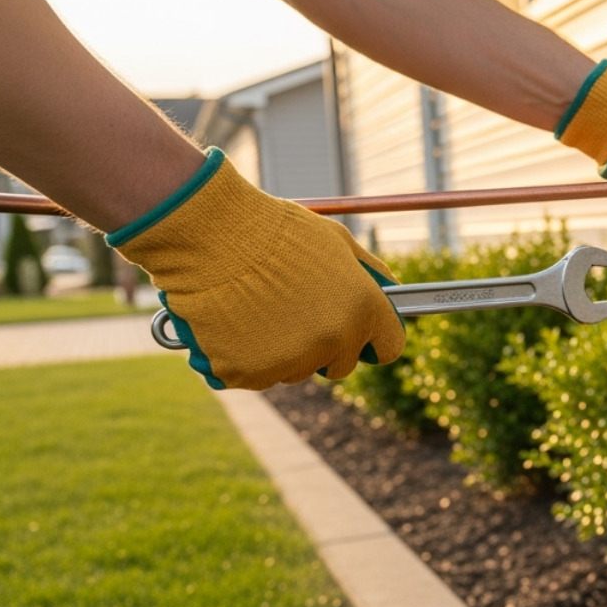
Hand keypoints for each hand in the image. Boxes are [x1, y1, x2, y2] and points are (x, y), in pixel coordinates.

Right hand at [107, 149, 405, 389]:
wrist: (212, 234)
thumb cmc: (275, 231)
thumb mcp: (337, 241)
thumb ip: (370, 274)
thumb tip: (394, 294)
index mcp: (364, 310)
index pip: (388, 347)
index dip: (372, 340)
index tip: (359, 334)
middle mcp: (334, 341)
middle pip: (339, 364)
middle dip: (323, 346)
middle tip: (293, 312)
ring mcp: (292, 361)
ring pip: (295, 370)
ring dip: (282, 350)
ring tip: (257, 308)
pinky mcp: (249, 373)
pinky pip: (254, 376)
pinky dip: (244, 358)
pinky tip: (233, 324)